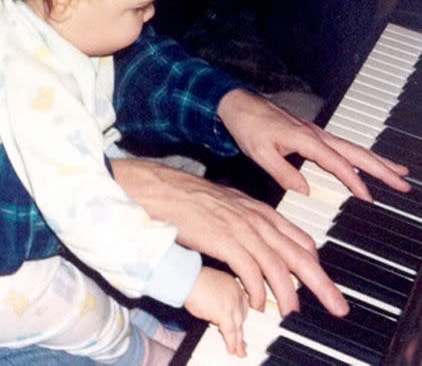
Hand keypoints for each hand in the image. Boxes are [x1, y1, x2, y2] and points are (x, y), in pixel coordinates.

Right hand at [111, 158, 348, 316]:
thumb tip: (257, 241)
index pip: (299, 238)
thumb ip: (247, 221)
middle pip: (299, 254)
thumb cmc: (190, 198)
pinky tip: (258, 303)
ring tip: (293, 312)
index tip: (321, 280)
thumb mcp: (228, 205)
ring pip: (278, 266)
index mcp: (259, 210)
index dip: (313, 262)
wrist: (163, 189)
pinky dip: (257, 290)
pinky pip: (250, 271)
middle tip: (338, 306)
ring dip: (289, 293)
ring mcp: (241, 228)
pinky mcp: (225, 240)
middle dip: (321, 283)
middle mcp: (256, 219)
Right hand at [185, 267, 247, 356]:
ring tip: (239, 350)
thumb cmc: (193, 280)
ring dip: (239, 340)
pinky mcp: (224, 314)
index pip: (242, 303)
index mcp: (233, 284)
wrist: (188, 279)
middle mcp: (236, 294)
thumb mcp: (210, 286)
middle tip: (240, 339)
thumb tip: (215, 311)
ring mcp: (232, 304)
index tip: (240, 323)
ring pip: (238, 326)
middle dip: (241, 329)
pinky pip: (230, 333)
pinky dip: (231, 343)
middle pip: (242, 316)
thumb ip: (217, 297)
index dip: (241, 316)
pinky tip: (231, 349)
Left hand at [217, 89, 409, 200]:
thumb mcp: (260, 153)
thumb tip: (306, 190)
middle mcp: (315, 133)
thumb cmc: (247, 126)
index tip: (368, 197)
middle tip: (402, 183)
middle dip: (380, 167)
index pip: (336, 162)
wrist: (237, 104)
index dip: (353, 180)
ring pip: (351, 147)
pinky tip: (365, 163)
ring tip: (398, 173)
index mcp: (304, 138)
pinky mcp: (310, 133)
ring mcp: (315, 132)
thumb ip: (283, 173)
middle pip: (354, 151)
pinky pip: (341, 146)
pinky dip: (358, 155)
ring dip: (375, 160)